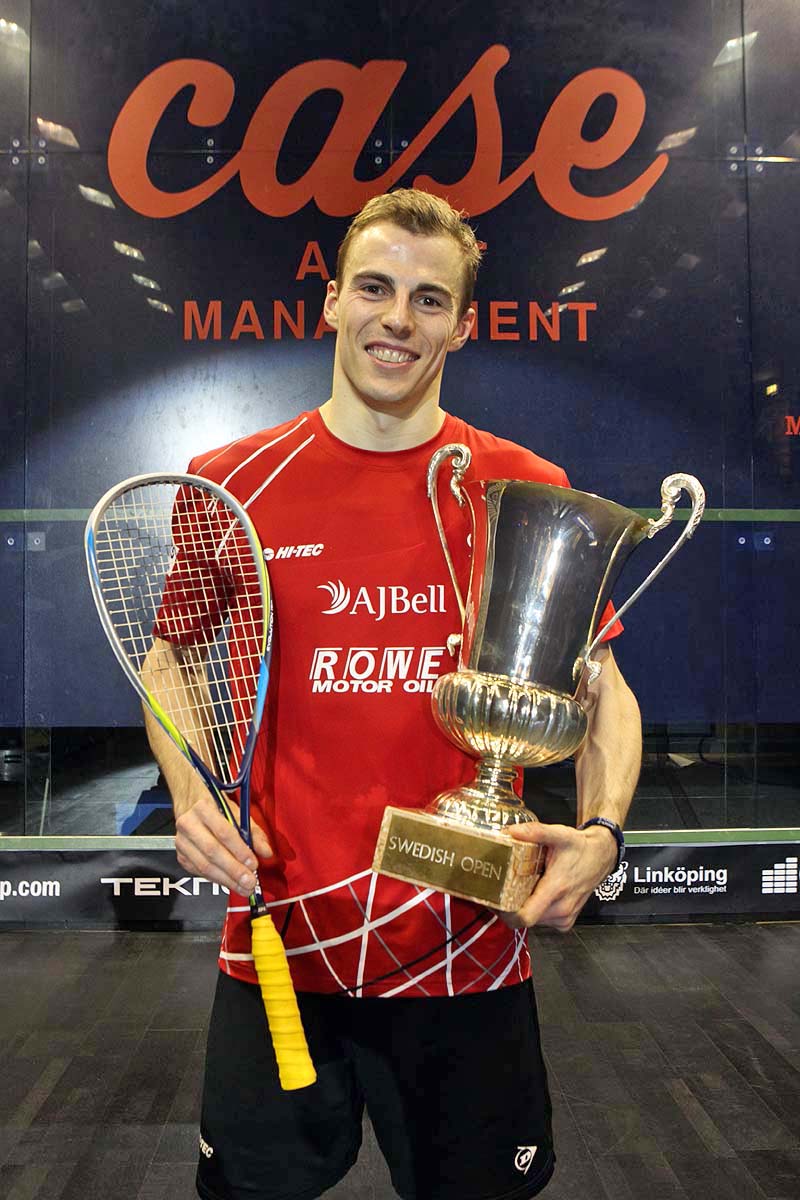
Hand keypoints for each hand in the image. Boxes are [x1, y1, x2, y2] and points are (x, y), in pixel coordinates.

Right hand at [174, 790, 272, 894]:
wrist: (189, 803)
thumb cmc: (215, 807)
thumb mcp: (237, 812)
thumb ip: (254, 832)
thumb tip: (266, 852)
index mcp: (204, 808)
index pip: (223, 832)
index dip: (239, 850)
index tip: (253, 864)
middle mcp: (188, 824)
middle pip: (212, 852)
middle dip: (233, 870)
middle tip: (249, 881)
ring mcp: (182, 841)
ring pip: (204, 865)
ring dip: (226, 879)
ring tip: (243, 887)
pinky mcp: (181, 855)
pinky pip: (199, 872)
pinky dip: (217, 879)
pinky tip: (230, 883)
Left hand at [503, 821, 617, 931]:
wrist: (601, 856)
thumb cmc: (580, 847)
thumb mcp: (559, 834)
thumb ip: (535, 831)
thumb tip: (511, 831)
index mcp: (556, 889)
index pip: (524, 917)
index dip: (505, 913)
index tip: (494, 901)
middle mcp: (561, 908)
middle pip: (524, 919)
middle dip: (510, 907)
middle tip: (500, 890)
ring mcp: (565, 917)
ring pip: (533, 921)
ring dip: (523, 908)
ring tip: (519, 888)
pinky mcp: (566, 920)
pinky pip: (543, 921)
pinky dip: (535, 910)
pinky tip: (535, 894)